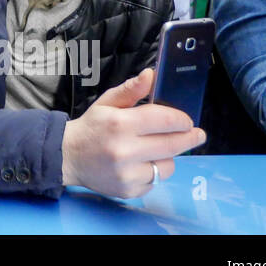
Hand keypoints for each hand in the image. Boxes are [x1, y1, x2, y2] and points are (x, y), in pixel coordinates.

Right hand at [60, 69, 205, 197]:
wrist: (68, 156)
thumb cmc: (92, 127)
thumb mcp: (106, 103)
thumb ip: (131, 90)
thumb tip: (151, 75)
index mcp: (120, 123)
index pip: (164, 119)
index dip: (181, 119)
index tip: (188, 121)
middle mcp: (125, 150)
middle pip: (172, 144)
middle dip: (189, 138)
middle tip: (197, 135)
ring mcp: (127, 173)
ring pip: (167, 166)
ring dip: (168, 157)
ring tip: (157, 150)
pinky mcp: (129, 190)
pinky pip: (155, 182)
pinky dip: (152, 173)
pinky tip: (140, 164)